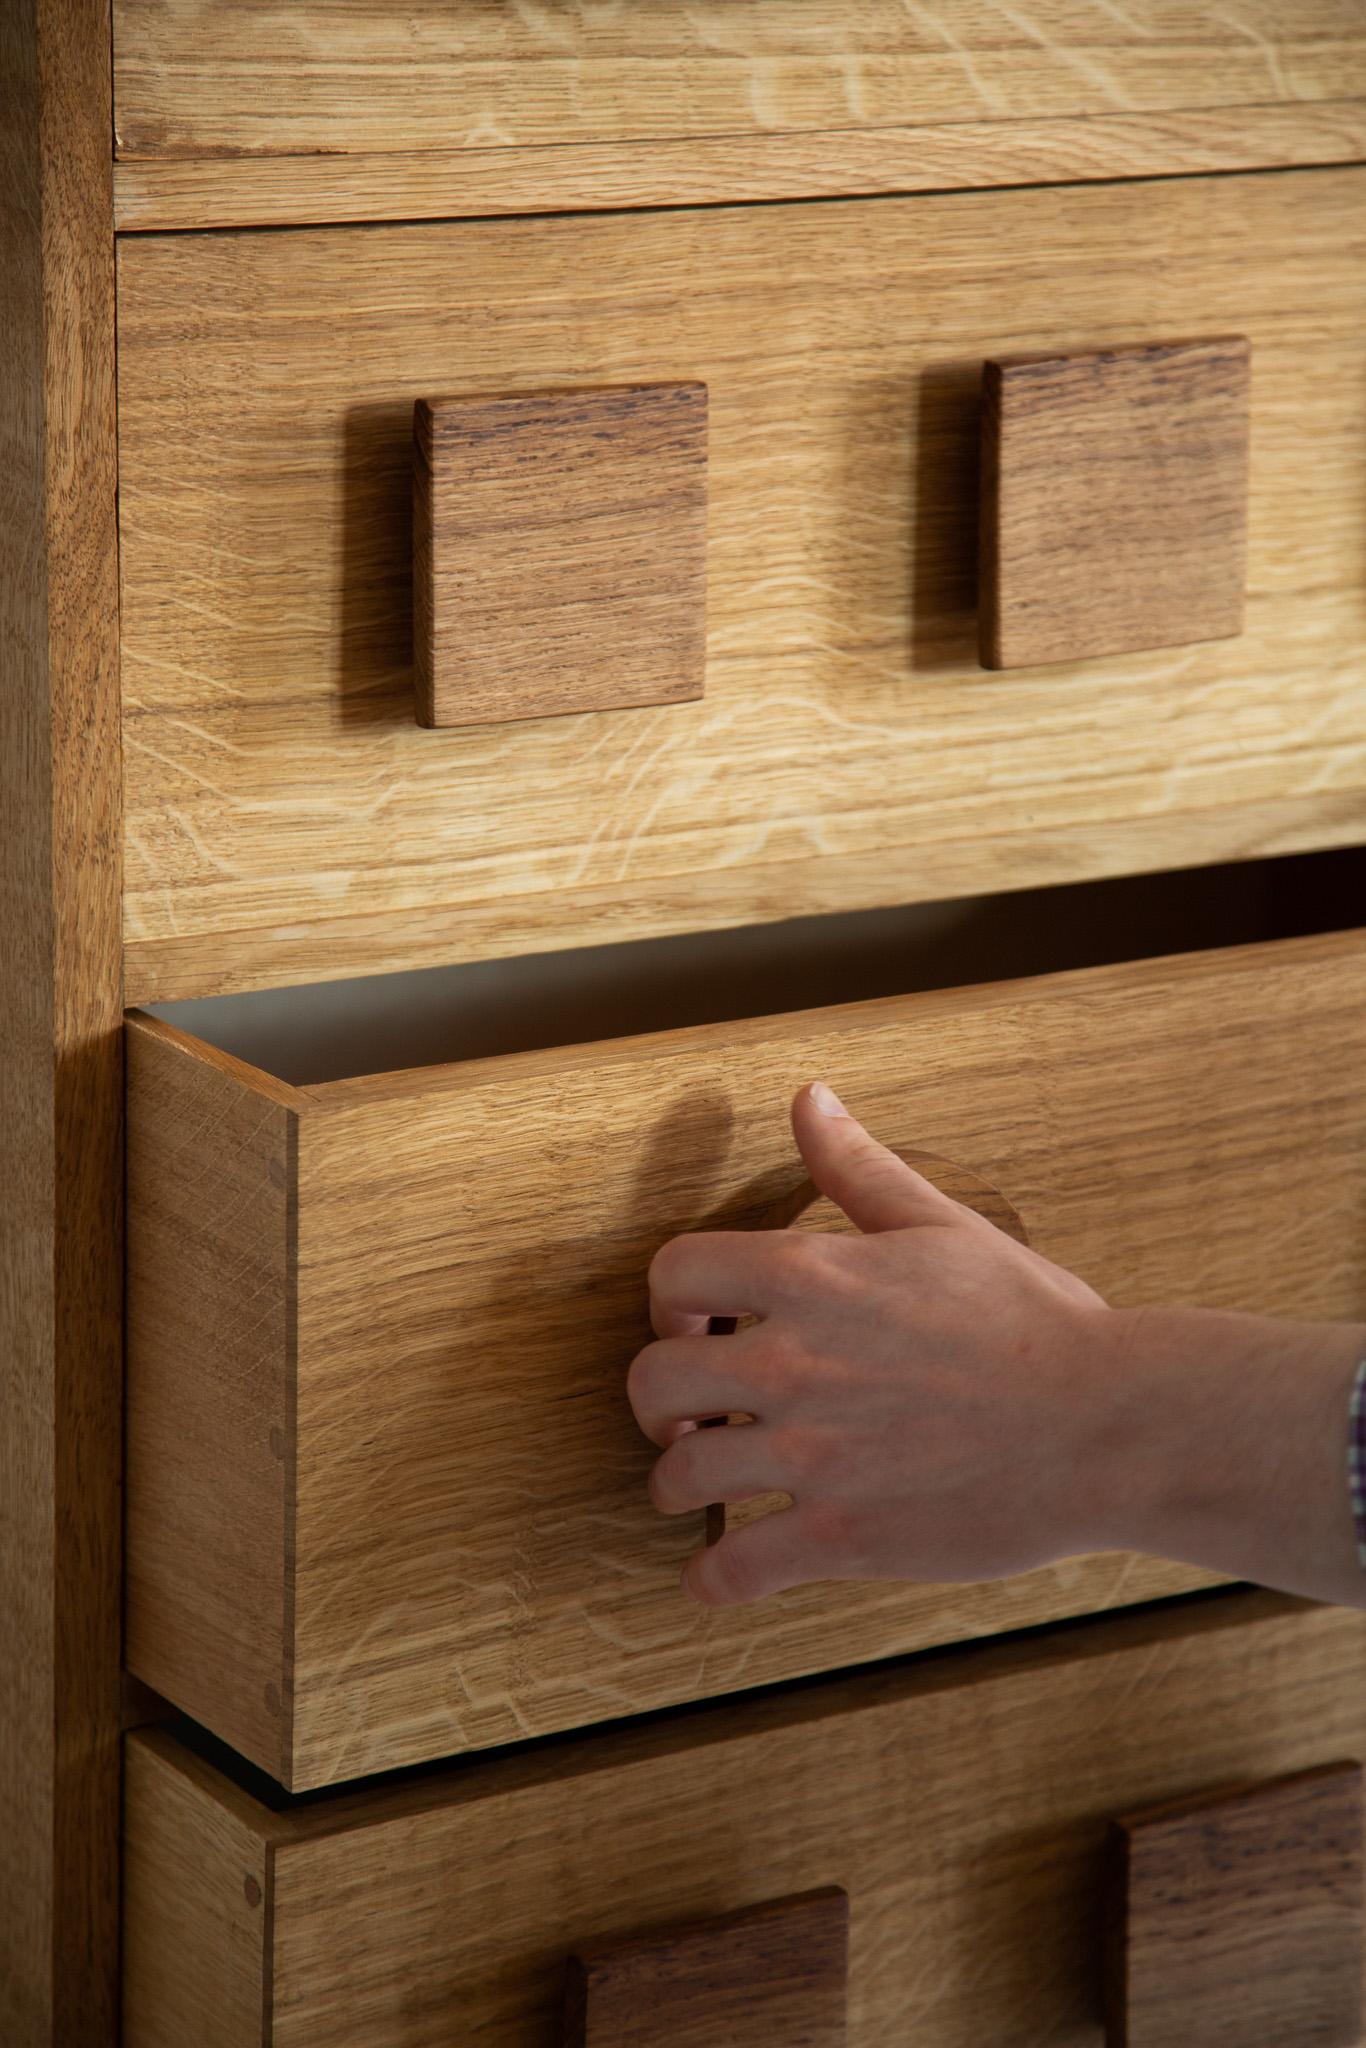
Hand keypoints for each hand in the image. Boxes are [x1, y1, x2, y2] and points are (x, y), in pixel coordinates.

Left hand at [628, 1081, 1120, 1605]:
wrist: (1108, 1424)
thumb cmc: (1035, 1324)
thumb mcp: (942, 1226)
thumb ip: (858, 1169)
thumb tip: (809, 1100)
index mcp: (811, 1277)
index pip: (674, 1272)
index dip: (670, 1298)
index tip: (691, 1320)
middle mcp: (792, 1363)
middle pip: (652, 1380)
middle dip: (661, 1399)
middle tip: (688, 1413)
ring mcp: (812, 1455)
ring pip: (678, 1476)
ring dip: (677, 1482)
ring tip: (697, 1485)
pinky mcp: (840, 1537)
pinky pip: (732, 1569)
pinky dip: (711, 1580)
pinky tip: (715, 1576)